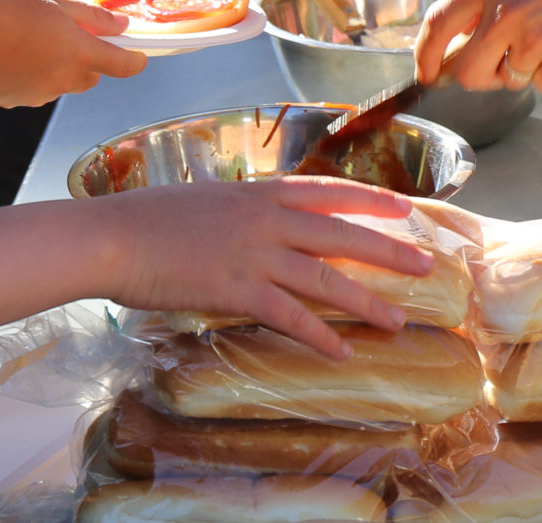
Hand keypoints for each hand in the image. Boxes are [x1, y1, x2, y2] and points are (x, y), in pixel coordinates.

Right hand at [0, 0, 145, 106]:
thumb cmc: (1, 8)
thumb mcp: (52, 1)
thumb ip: (92, 18)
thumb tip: (121, 27)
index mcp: (79, 55)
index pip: (123, 66)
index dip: (135, 60)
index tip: (138, 56)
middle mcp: (62, 82)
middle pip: (90, 77)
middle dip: (86, 60)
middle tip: (66, 34)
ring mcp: (36, 96)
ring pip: (59, 84)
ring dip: (55, 68)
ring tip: (27, 39)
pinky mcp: (12, 103)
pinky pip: (32, 90)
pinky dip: (29, 76)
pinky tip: (7, 55)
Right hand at [99, 178, 429, 357]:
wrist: (114, 236)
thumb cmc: (151, 218)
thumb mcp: (209, 198)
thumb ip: (245, 209)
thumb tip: (266, 219)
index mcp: (261, 191)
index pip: (330, 191)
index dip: (372, 199)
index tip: (406, 209)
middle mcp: (267, 218)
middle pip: (343, 234)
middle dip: (390, 250)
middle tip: (427, 265)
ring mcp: (255, 253)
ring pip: (327, 278)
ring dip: (367, 301)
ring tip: (398, 320)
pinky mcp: (237, 289)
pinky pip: (290, 315)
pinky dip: (319, 335)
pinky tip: (341, 351)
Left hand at [414, 0, 541, 92]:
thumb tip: (462, 32)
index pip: (437, 26)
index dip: (425, 56)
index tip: (426, 72)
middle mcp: (505, 13)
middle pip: (467, 71)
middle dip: (475, 75)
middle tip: (493, 65)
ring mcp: (535, 41)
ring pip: (508, 79)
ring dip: (521, 69)